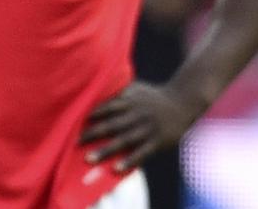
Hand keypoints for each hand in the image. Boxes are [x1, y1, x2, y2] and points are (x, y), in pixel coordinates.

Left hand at [80, 81, 202, 171]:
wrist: (184, 101)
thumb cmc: (155, 96)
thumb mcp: (136, 88)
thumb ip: (118, 91)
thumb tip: (96, 88)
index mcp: (129, 101)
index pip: (106, 108)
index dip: (91, 115)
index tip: (73, 123)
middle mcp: (136, 115)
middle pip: (110, 125)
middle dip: (92, 134)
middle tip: (74, 142)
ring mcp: (147, 129)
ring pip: (123, 141)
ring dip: (105, 150)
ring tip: (88, 158)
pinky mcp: (158, 141)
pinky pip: (141, 153)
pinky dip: (128, 161)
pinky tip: (116, 169)